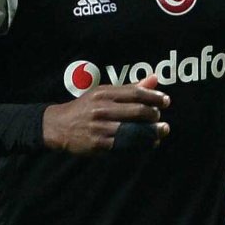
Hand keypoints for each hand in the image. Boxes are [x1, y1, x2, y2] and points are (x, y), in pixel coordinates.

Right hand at [43, 75, 169, 154]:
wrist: (58, 126)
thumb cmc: (85, 107)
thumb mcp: (104, 93)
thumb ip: (130, 88)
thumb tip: (155, 79)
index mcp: (104, 93)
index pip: (135, 93)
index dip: (154, 97)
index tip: (166, 101)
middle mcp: (102, 109)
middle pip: (137, 111)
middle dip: (154, 115)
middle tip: (161, 119)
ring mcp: (100, 128)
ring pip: (133, 130)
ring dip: (151, 132)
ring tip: (161, 132)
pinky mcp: (99, 144)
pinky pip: (125, 146)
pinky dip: (141, 145)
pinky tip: (150, 143)